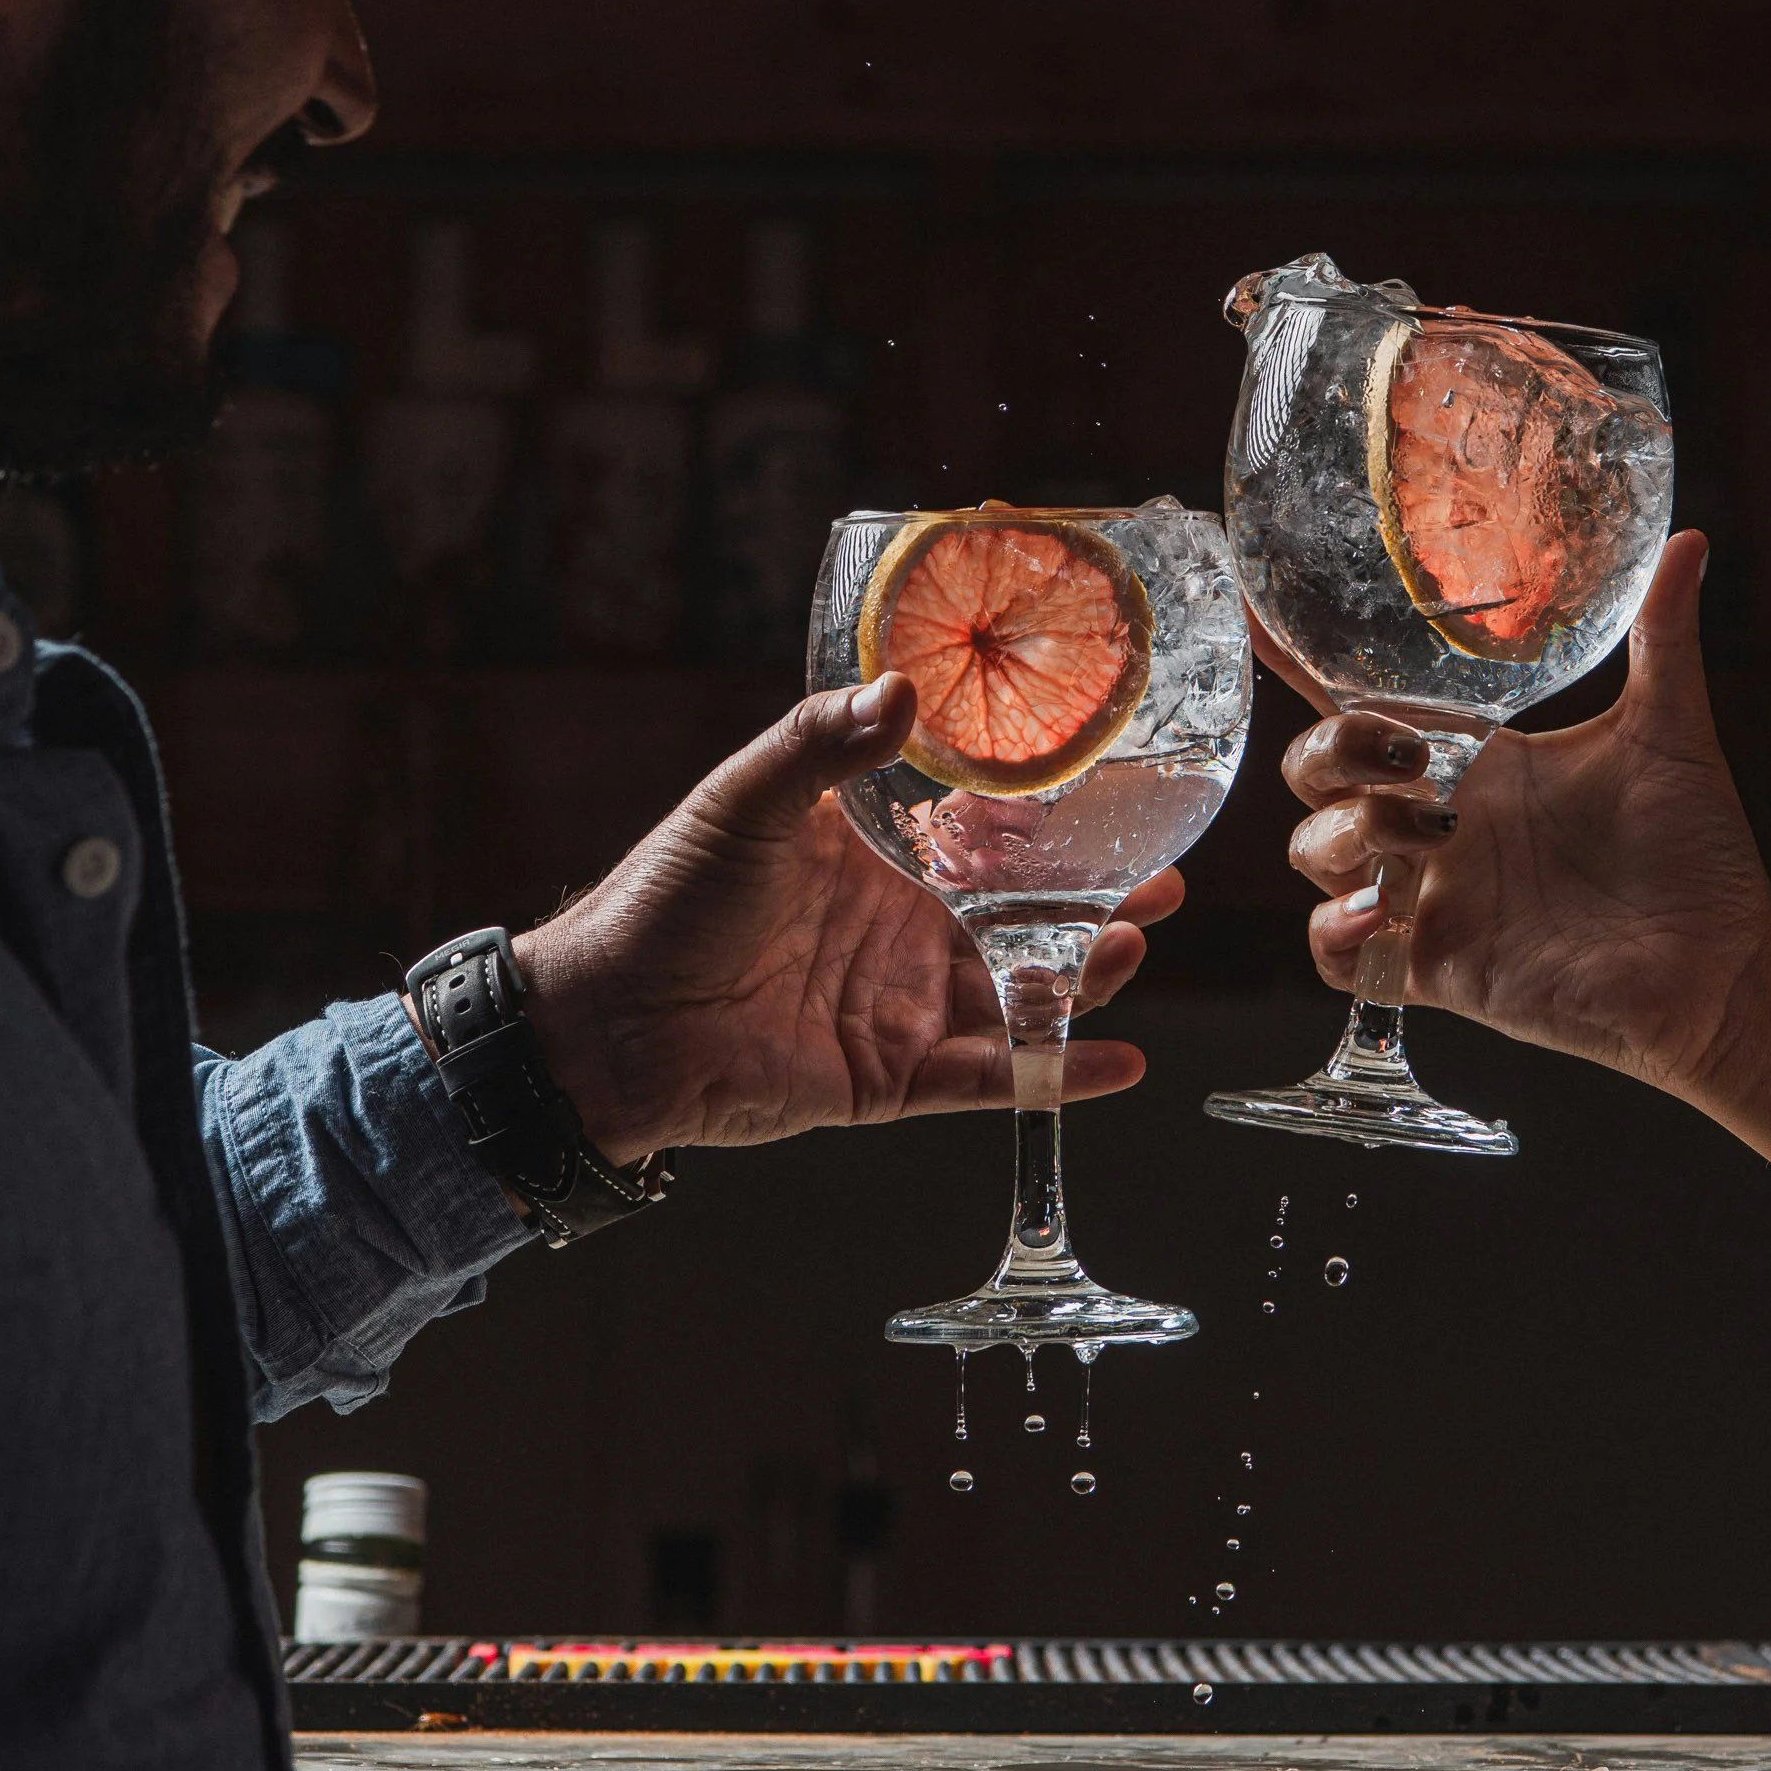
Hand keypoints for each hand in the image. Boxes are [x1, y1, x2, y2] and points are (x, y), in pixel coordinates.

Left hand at [512, 676, 1179, 1161]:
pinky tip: (1117, 1063)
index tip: (1122, 804)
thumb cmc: (663, 899)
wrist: (607, 1021)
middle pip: (1023, 924)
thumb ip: (821, 744)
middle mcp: (904, 935)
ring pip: (1019, 998)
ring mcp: (904, 1010)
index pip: (986, 842)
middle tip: (1163, 883)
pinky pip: (988, 1080)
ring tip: (1131, 948)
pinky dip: (1053, 1075)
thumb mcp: (744, 801)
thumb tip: (900, 689)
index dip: (1055, 830)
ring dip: (1084, 981)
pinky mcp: (893, 1080)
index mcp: (879, 862)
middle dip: (1098, 907)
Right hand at [1278, 534, 1770, 1101]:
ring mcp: (1430, 895)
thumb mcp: (1669, 730)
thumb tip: (1690, 539)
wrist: (1722, 963)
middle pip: (1315, 771)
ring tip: (1431, 836)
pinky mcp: (1435, 967)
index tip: (1257, 620)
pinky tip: (1384, 915)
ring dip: (1347, 834)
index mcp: (1476, 757)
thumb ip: (1663, 637)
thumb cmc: (1697, 847)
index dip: (1300, 664)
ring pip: (1315, 852)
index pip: (1362, 701)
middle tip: (1409, 758)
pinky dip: (1340, 932)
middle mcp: (1436, 819)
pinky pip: (1339, 954)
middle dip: (1332, 753)